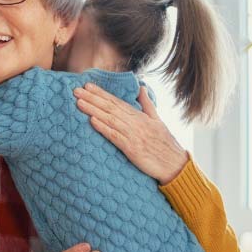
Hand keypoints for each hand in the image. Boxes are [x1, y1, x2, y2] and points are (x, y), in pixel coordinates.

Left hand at [74, 83, 188, 184]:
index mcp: (140, 116)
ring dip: (93, 110)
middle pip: (110, 108)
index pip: (116, 101)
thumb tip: (141, 88)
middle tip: (76, 90)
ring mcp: (133, 135)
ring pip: (110, 119)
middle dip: (92, 98)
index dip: (101, 93)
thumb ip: (147, 104)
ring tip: (79, 103)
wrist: (175, 165)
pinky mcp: (132, 148)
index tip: (87, 86)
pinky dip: (103, 128)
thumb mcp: (157, 121)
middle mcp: (135, 123)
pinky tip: (92, 121)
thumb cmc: (165, 144)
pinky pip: (115, 136)